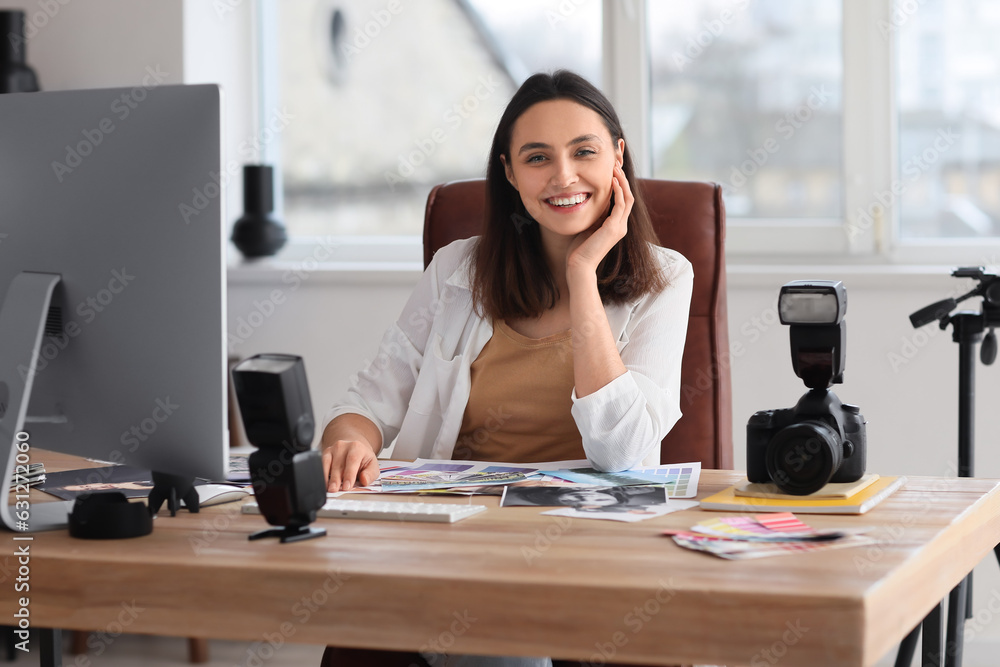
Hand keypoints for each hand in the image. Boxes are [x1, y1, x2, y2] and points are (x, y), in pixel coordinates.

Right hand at [321, 439, 379, 491]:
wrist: (354, 448)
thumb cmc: (363, 458)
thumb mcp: (372, 465)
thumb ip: (370, 474)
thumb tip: (364, 480)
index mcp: (357, 447)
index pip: (352, 460)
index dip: (349, 474)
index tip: (347, 486)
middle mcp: (343, 446)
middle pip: (338, 464)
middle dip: (336, 479)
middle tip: (335, 490)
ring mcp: (332, 449)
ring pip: (327, 464)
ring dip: (327, 477)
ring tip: (328, 488)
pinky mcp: (325, 453)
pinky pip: (321, 464)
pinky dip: (322, 475)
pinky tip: (324, 483)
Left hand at [566, 162, 632, 277]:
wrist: (579, 265)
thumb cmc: (579, 249)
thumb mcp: (588, 226)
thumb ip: (594, 215)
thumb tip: (591, 199)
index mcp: (615, 225)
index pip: (622, 200)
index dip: (619, 184)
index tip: (612, 170)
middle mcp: (621, 226)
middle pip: (628, 196)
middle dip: (623, 179)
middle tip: (616, 163)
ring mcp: (619, 227)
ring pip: (627, 198)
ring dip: (622, 181)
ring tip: (615, 167)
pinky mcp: (614, 228)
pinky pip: (620, 204)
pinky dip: (618, 191)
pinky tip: (612, 180)